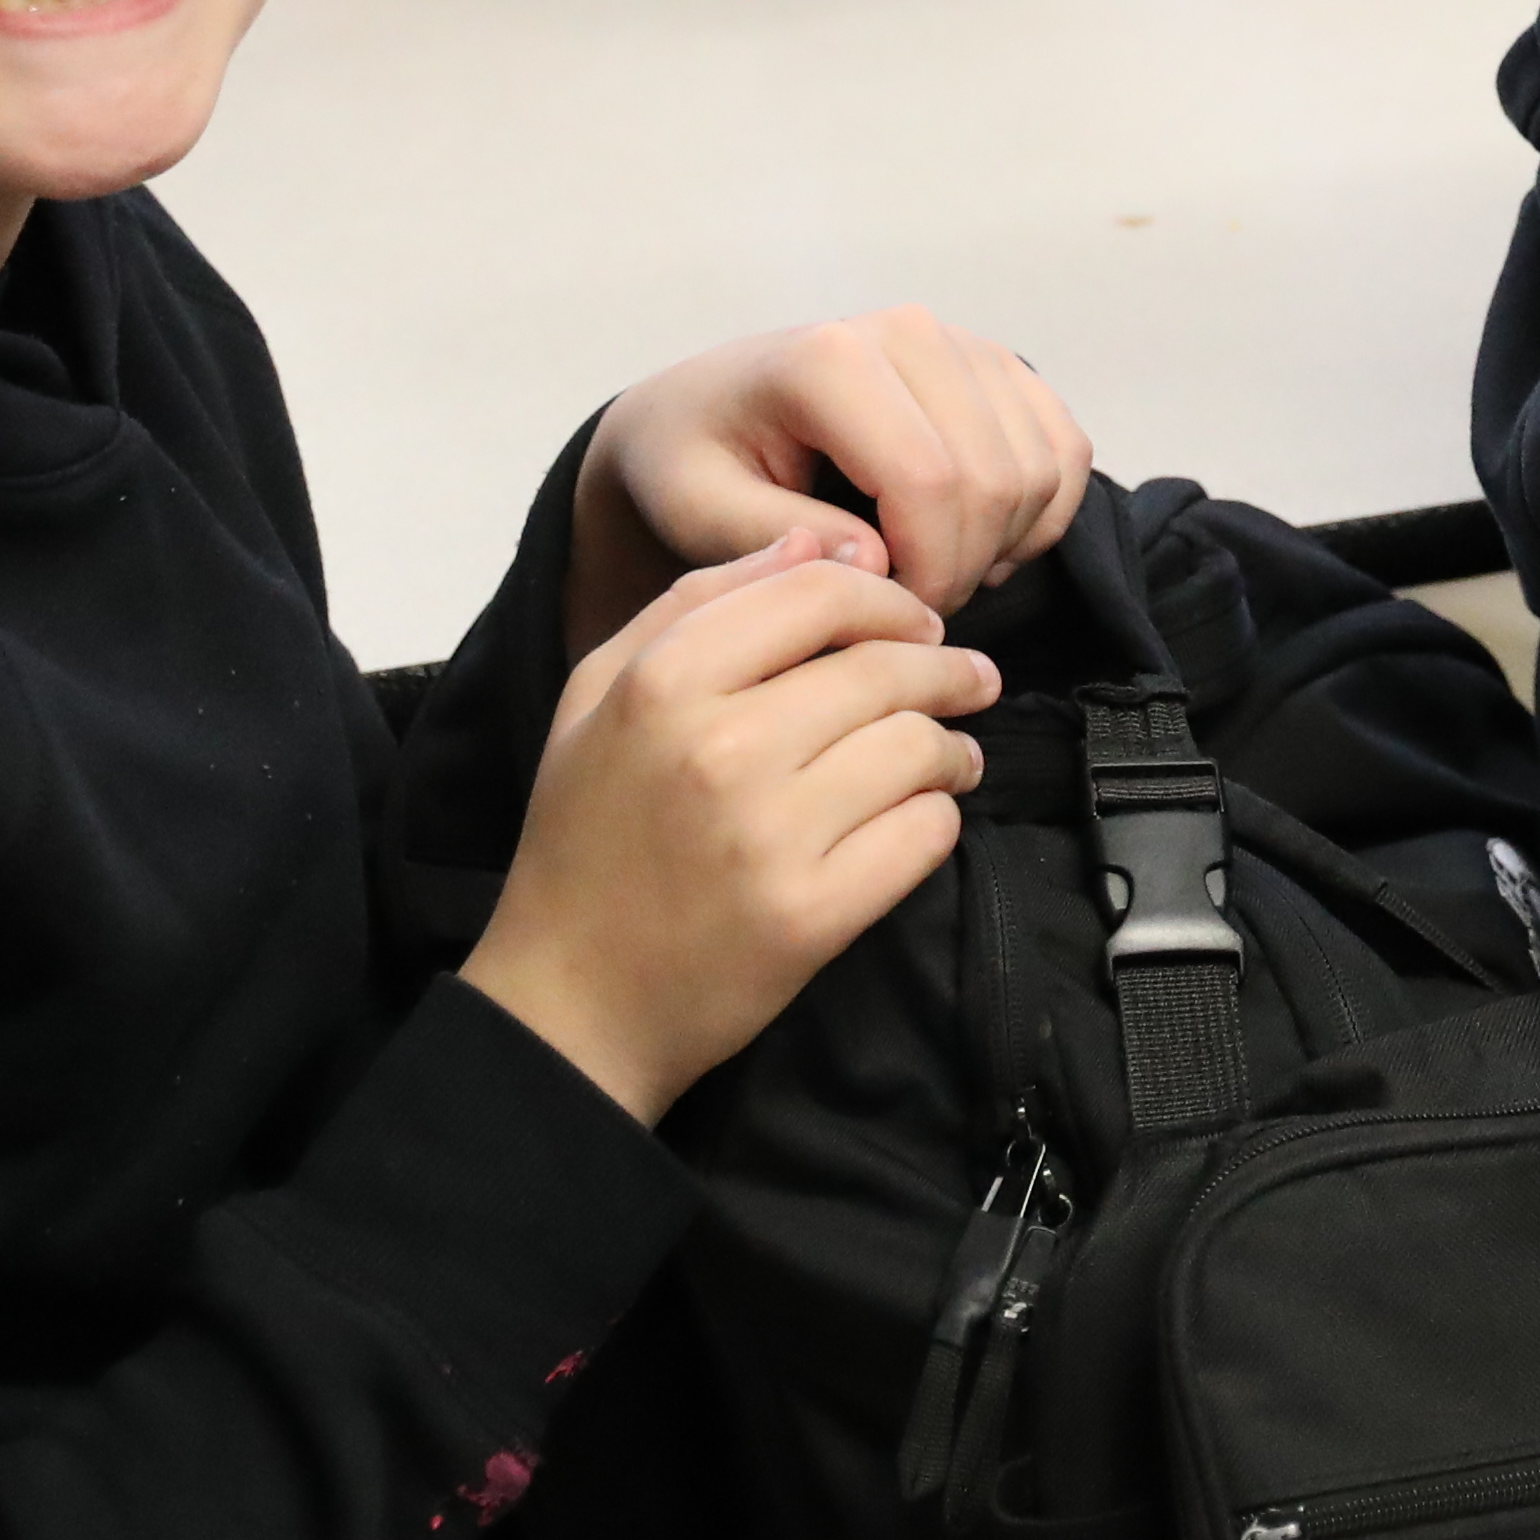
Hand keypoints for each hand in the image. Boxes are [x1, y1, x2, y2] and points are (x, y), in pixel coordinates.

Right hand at [458, 537, 996, 1125]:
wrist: (571, 1001)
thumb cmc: (587, 838)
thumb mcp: (602, 698)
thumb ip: (698, 602)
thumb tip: (813, 538)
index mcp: (663, 684)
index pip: (822, 592)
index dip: (888, 599)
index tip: (917, 621)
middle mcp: (720, 750)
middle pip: (887, 668)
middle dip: (945, 669)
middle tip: (968, 679)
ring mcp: (772, 835)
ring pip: (918, 746)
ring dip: (951, 746)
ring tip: (949, 753)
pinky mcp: (815, 914)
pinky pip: (926, 833)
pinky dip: (937, 819)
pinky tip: (918, 817)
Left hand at [570, 304, 1099, 650]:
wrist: (707, 410)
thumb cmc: (694, 460)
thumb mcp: (696, 508)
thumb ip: (777, 538)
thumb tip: (874, 562)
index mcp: (831, 358)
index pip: (927, 480)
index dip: (925, 571)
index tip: (883, 622)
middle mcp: (911, 332)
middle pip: (994, 479)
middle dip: (961, 568)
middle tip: (903, 611)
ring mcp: (965, 344)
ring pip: (1039, 469)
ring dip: (1000, 547)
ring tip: (927, 575)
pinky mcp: (1001, 368)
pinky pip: (1065, 450)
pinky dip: (1040, 516)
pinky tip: (975, 544)